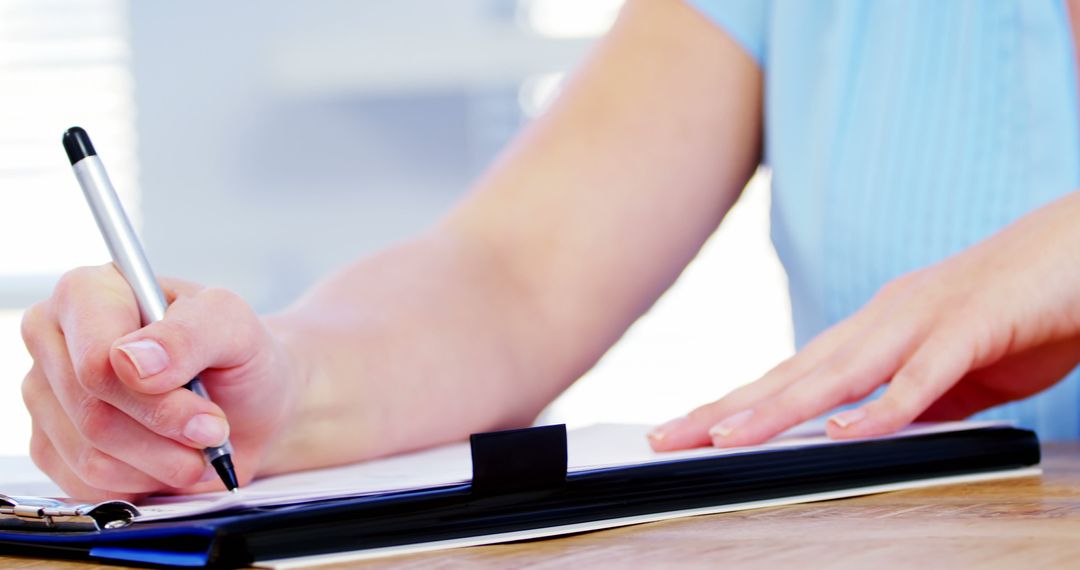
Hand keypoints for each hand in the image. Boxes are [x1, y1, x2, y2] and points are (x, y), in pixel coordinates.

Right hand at [20, 264, 300, 501]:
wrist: (248, 405)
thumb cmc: (238, 357)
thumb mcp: (237, 328)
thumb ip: (191, 333)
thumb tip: (131, 360)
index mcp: (89, 292)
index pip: (96, 361)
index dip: (156, 400)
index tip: (208, 416)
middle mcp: (55, 339)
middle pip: (95, 412)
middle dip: (168, 434)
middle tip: (214, 432)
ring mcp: (46, 394)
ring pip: (92, 455)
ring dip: (161, 463)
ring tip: (198, 445)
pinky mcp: (51, 445)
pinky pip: (88, 483)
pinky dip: (144, 481)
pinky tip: (168, 457)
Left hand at [648, 190, 1079, 450]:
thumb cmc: (1022, 307)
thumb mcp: (956, 370)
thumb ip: (913, 398)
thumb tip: (876, 431)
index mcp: (875, 329)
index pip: (791, 376)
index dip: (736, 405)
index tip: (689, 430)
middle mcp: (883, 319)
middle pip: (792, 374)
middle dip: (726, 410)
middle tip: (667, 438)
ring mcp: (923, 320)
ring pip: (837, 373)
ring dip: (778, 409)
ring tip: (724, 439)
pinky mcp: (972, 328)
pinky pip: (923, 376)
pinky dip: (883, 407)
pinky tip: (845, 432)